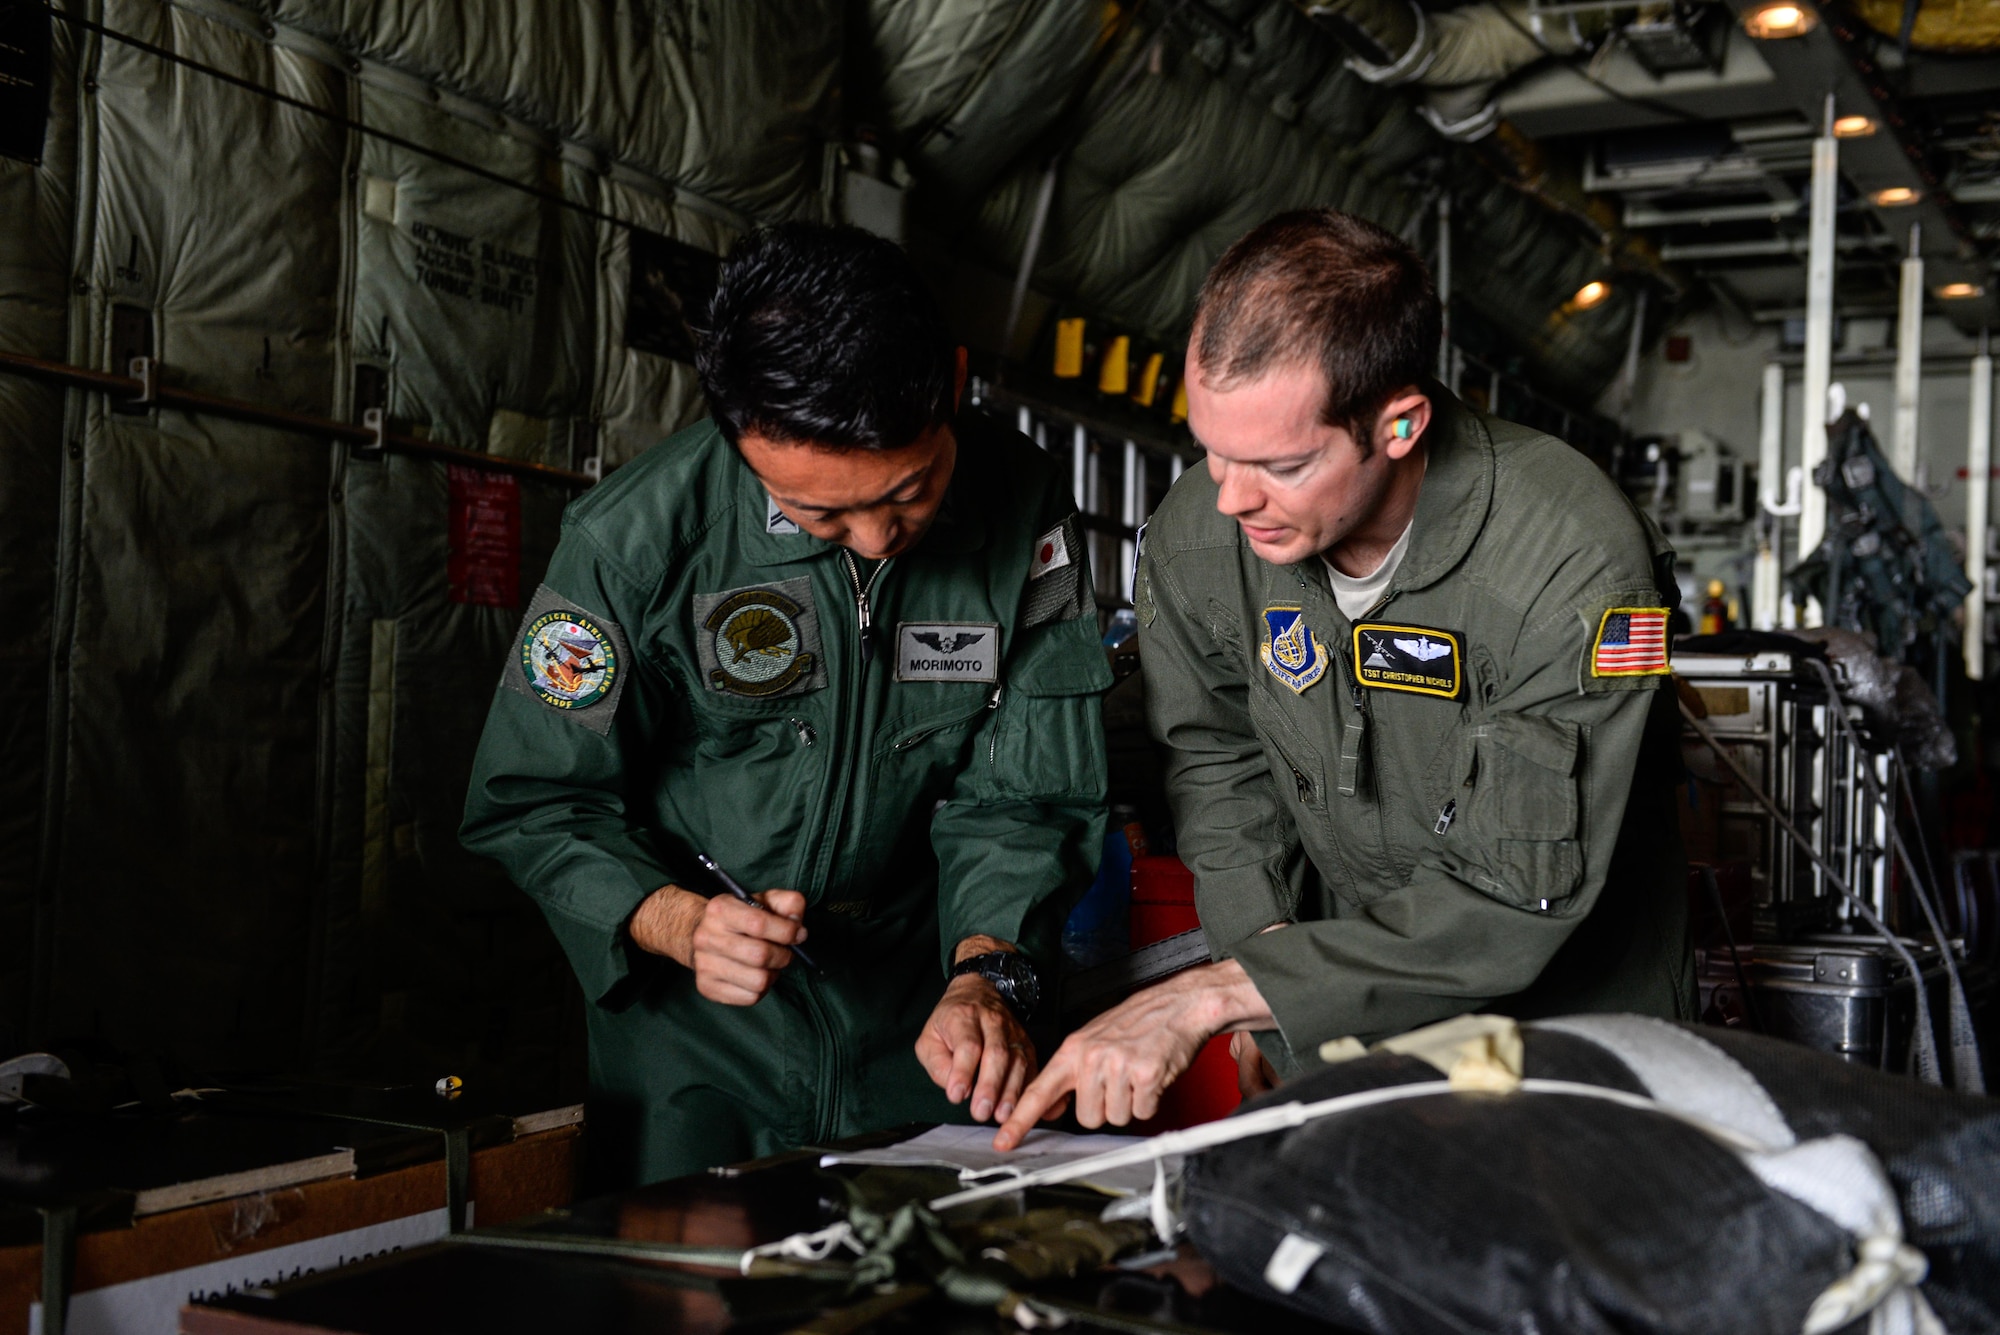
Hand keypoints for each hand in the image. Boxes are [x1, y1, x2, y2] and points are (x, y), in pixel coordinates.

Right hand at [628, 884, 807, 1005]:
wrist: (704, 936)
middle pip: (760, 955)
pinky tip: (755, 975)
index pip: (759, 924)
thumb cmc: (742, 918)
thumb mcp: (764, 901)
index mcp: (720, 909)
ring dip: (773, 974)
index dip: (787, 931)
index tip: (798, 934)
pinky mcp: (706, 987)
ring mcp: (704, 964)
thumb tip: (798, 925)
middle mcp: (706, 936)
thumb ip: (787, 902)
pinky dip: (762, 990)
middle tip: (784, 952)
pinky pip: (750, 998)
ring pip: (758, 981)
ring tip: (769, 965)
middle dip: (783, 955)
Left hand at [916, 973, 1037, 1123]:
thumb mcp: (929, 1038)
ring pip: (1017, 1061)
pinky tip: (1021, 1107)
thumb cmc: (950, 1022)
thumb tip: (955, 1089)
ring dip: (1010, 1091)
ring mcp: (1013, 1032)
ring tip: (1002, 1115)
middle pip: (996, 1054)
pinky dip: (1027, 1088)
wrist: (978, 992)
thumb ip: (937, 1064)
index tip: (956, 1095)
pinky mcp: (1026, 1043)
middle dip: (989, 1086)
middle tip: (981, 1111)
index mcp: (964, 1017)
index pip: (967, 1045)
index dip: (962, 1072)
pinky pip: (1031, 1066)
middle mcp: (992, 1022)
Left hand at [993, 958, 1272, 1150]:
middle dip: (1104, 1107)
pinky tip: (1152, 1076)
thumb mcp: (1092, 1039)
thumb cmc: (1137, 1022)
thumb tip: (1053, 1106)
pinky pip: (1143, 1112)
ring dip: (1129, 1104)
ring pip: (1115, 1118)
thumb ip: (1071, 1071)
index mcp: (1073, 1049)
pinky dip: (1151, 1101)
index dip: (1019, 1121)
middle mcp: (1091, 1057)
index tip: (1002, 1142)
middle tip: (1119, 1081)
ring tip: (1136, 1074)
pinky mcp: (1146, 1075)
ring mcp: (1118, 1066)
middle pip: (1086, 1118)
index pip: (1039, 1092)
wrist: (1177, 1004)